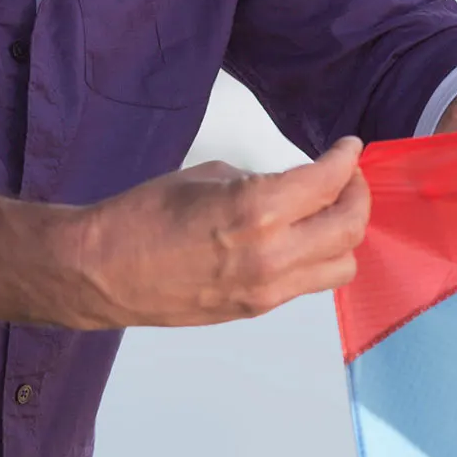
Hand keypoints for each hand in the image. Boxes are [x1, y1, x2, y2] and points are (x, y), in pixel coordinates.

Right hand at [0, 136, 369, 328]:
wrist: (99, 271)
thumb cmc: (140, 217)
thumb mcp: (209, 177)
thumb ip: (261, 181)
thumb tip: (291, 185)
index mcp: (257, 210)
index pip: (329, 182)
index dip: (346, 159)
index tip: (350, 147)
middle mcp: (271, 255)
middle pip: (349, 228)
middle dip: (357, 196)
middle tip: (347, 177)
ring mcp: (266, 289)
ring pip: (341, 266)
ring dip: (343, 235)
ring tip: (328, 212)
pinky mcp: (256, 308)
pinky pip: (308, 284)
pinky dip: (316, 258)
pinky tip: (301, 238)